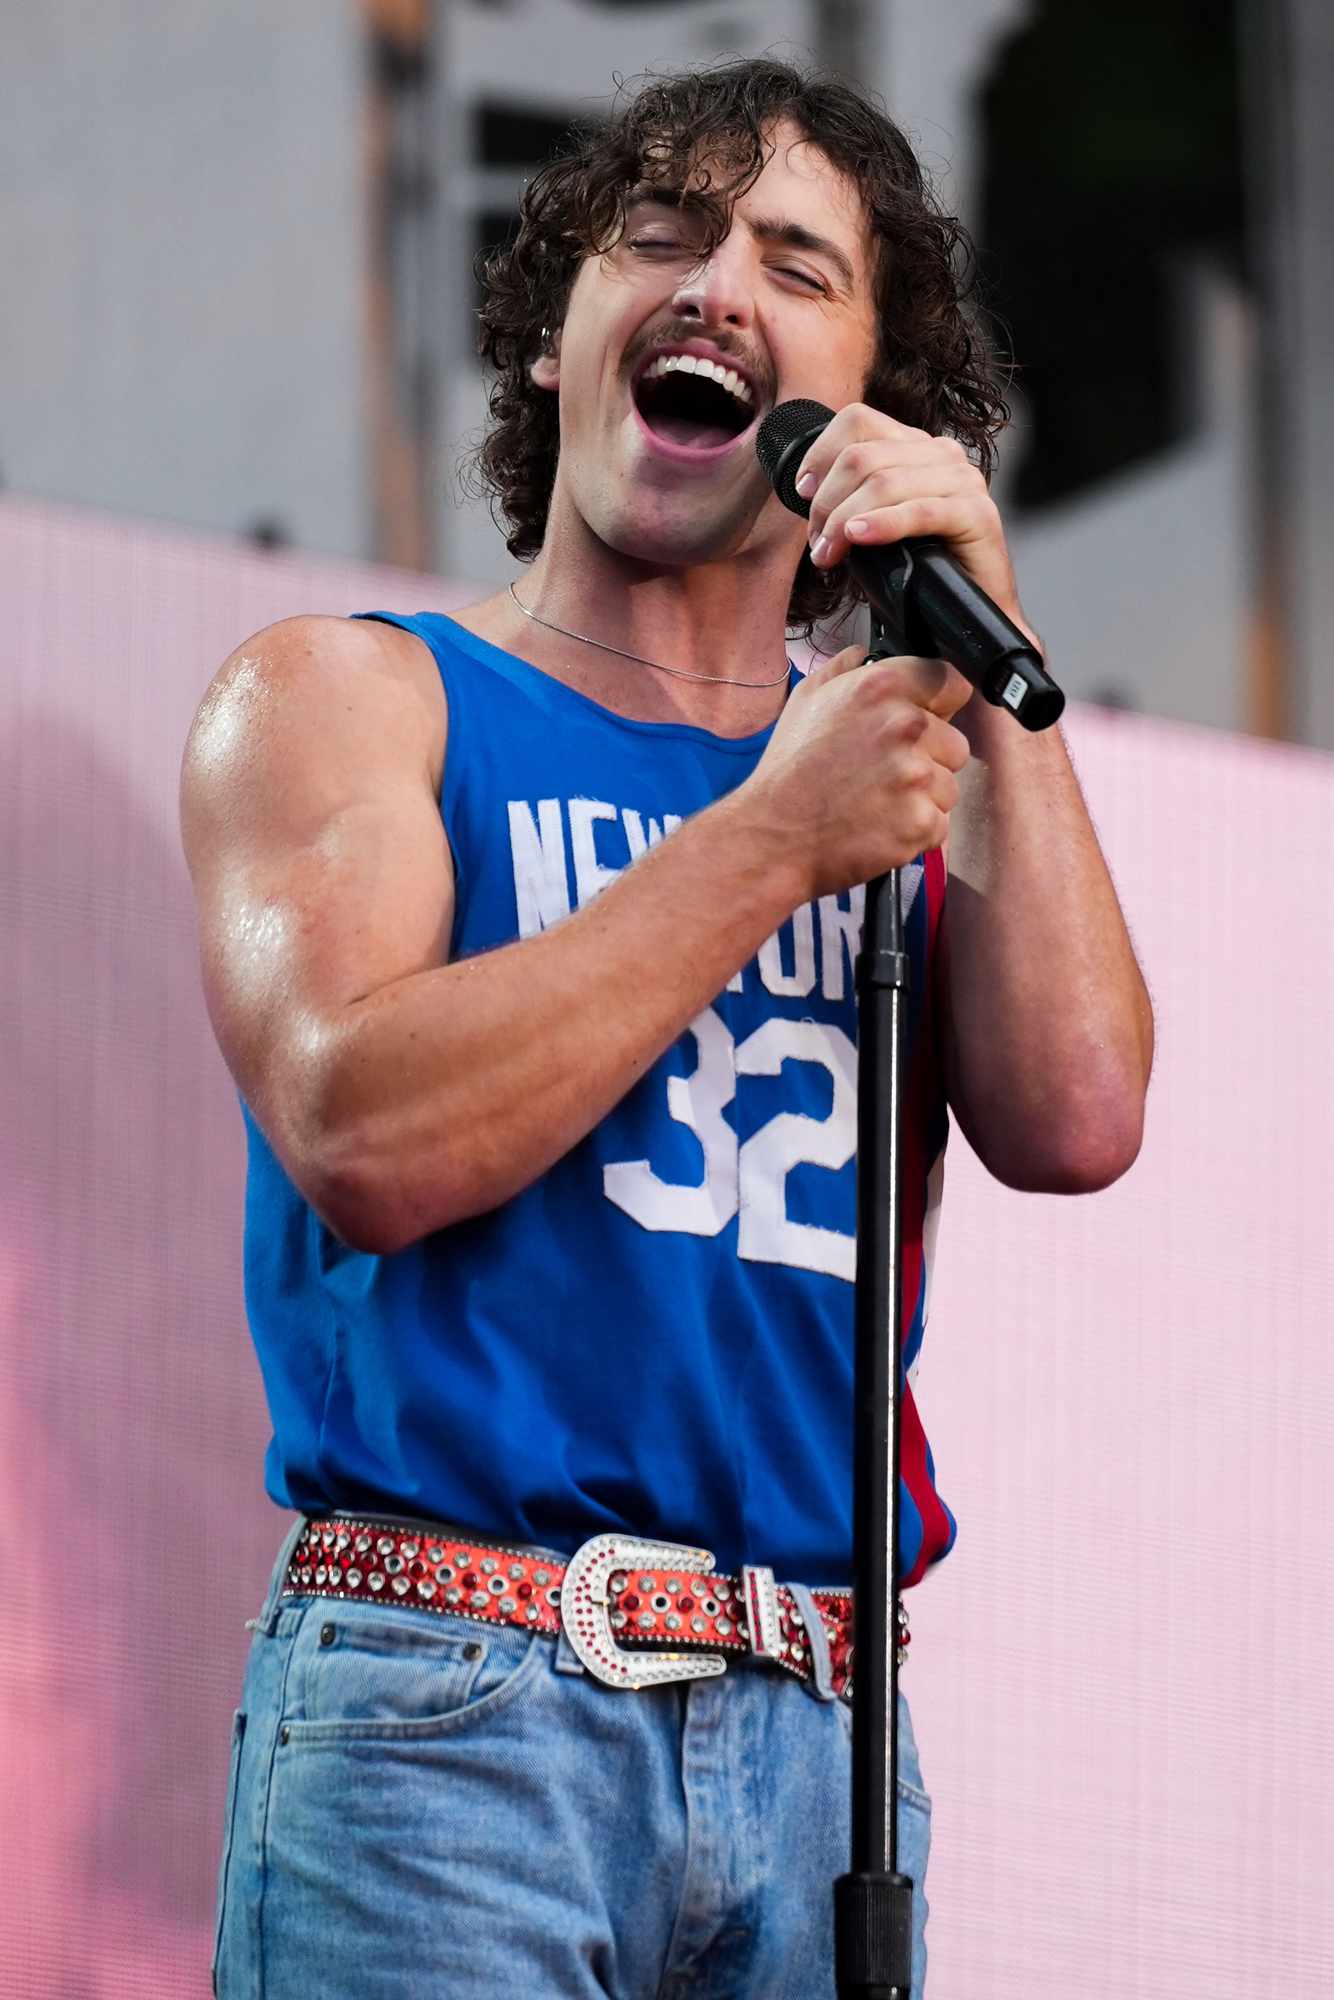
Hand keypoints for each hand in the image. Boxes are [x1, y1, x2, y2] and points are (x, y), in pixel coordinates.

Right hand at [739, 641, 972, 901]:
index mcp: (882, 688)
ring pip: (948, 787)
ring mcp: (916, 776)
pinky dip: (914, 831)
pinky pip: (938, 824)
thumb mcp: (806, 700)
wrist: (772, 835)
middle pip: (956, 743)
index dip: (940, 706)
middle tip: (884, 774)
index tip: (926, 720)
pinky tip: (879, 826)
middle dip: (929, 760)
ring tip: (876, 803)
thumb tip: (863, 653)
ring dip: (921, 798)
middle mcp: (905, 726)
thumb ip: (843, 669)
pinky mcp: (920, 822)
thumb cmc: (787, 771)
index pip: (953, 684)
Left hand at [795, 404, 1032, 637]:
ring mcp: (963, 481)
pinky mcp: (977, 514)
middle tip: (818, 544)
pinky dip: (882, 524)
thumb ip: (852, 496)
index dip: (821, 454)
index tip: (803, 493)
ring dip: (843, 521)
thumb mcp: (876, 523)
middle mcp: (942, 455)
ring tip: (830, 554)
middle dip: (826, 502)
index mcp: (916, 447)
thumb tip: (808, 491)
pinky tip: (859, 538)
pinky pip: (919, 511)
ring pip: (883, 483)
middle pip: (862, 456)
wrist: (968, 615)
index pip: (858, 421)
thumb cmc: (920, 570)